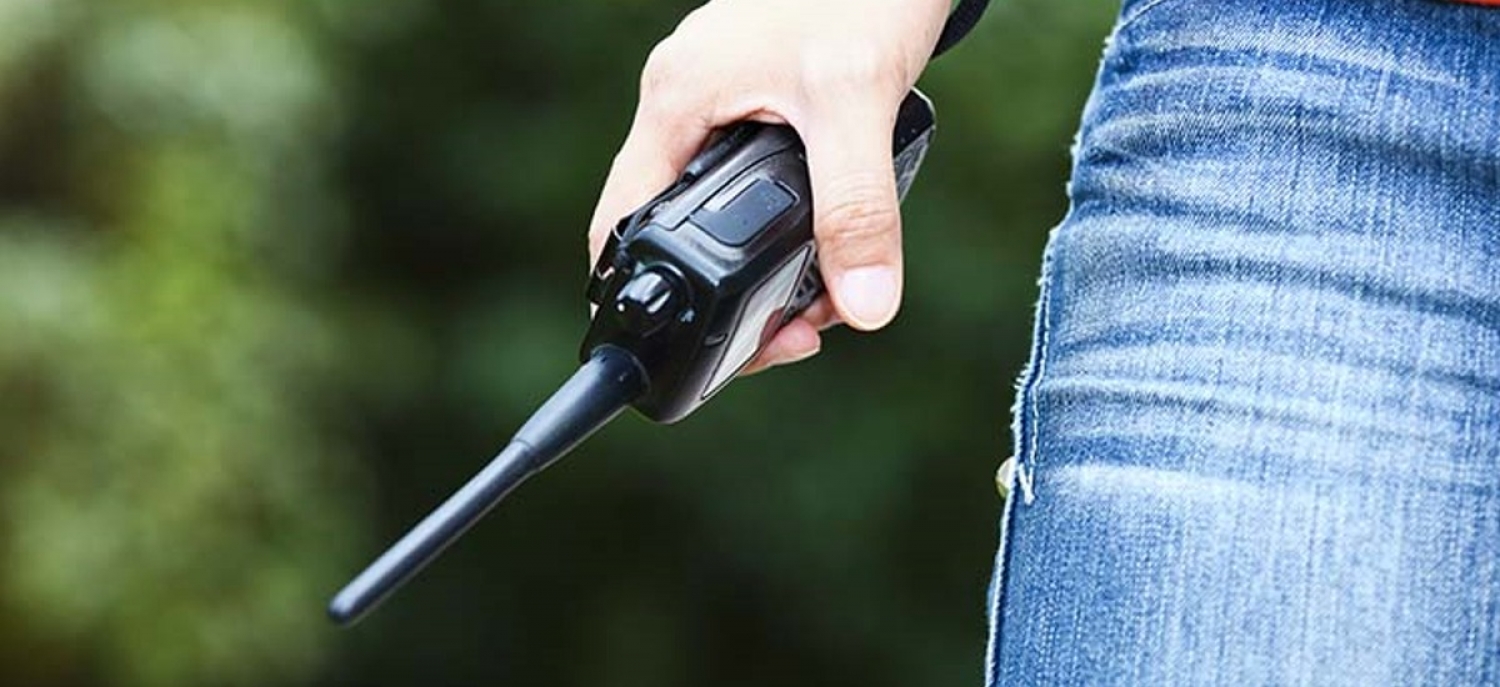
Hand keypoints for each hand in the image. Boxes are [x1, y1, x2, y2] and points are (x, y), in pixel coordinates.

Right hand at [587, 0, 949, 373]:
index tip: (702, 349)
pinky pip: (756, 180)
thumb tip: (863, 306)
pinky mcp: (763, 97)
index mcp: (677, 100)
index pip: (620, 222)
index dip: (644, 296)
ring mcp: (722, 98)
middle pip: (674, 228)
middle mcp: (687, 102)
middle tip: (796, 333)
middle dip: (732, 295)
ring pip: (721, 209)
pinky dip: (792, 222)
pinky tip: (838, 239)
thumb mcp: (859, 101)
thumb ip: (857, 207)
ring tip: (828, 297)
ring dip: (768, 263)